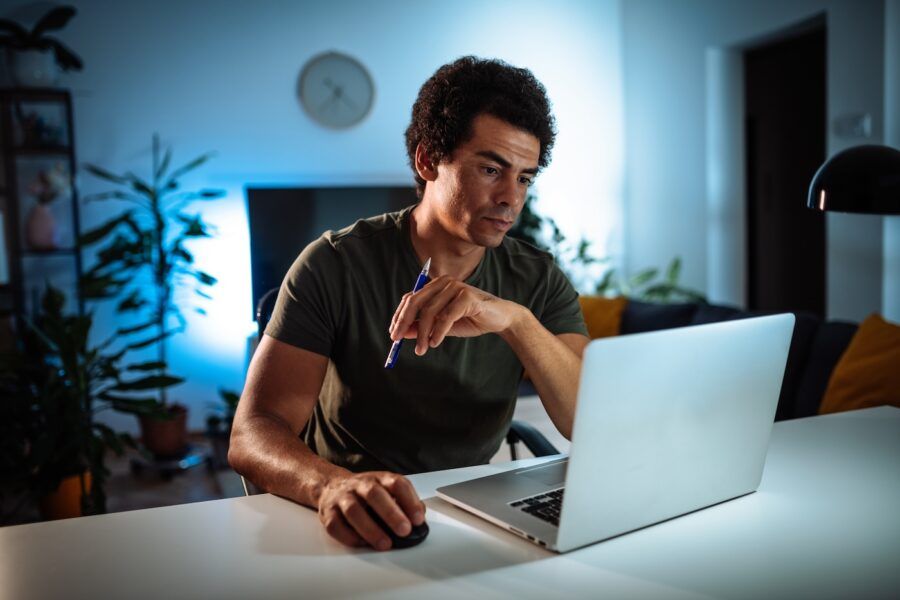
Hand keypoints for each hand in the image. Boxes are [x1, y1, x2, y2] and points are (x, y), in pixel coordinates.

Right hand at [317, 471, 425, 549]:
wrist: (331, 486)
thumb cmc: (364, 492)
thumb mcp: (386, 489)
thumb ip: (404, 501)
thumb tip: (420, 515)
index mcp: (379, 478)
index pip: (396, 483)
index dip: (409, 500)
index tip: (418, 518)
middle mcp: (360, 485)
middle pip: (375, 494)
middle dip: (391, 514)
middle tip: (404, 530)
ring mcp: (342, 498)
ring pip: (354, 511)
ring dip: (371, 529)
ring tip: (385, 543)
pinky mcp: (328, 513)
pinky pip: (336, 526)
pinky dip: (350, 537)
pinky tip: (363, 543)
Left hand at [389, 275, 525, 355]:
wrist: (499, 319)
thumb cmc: (471, 319)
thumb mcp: (442, 325)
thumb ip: (423, 326)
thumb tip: (402, 333)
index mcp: (436, 285)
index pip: (411, 298)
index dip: (399, 316)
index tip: (393, 334)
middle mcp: (444, 282)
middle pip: (416, 302)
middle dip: (404, 322)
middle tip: (397, 340)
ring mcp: (456, 287)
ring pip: (429, 311)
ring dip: (423, 333)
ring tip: (422, 348)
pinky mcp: (467, 296)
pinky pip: (446, 317)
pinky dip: (438, 332)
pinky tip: (435, 343)